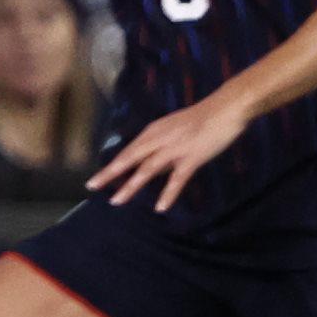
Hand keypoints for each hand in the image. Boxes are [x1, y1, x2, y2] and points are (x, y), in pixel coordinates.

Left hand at [88, 93, 251, 215]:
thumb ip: (161, 143)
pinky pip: (177, 180)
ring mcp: (174, 149)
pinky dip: (168, 194)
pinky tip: (160, 208)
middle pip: (129, 158)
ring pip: (147, 170)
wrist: (225, 109)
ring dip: (131, 186)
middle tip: (91, 186)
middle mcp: (158, 139)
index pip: (127, 151)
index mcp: (153, 131)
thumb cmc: (202, 118)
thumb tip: (151, 161)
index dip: (112, 165)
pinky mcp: (191, 158)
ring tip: (116, 201)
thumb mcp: (173, 127)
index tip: (96, 177)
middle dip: (109, 174)